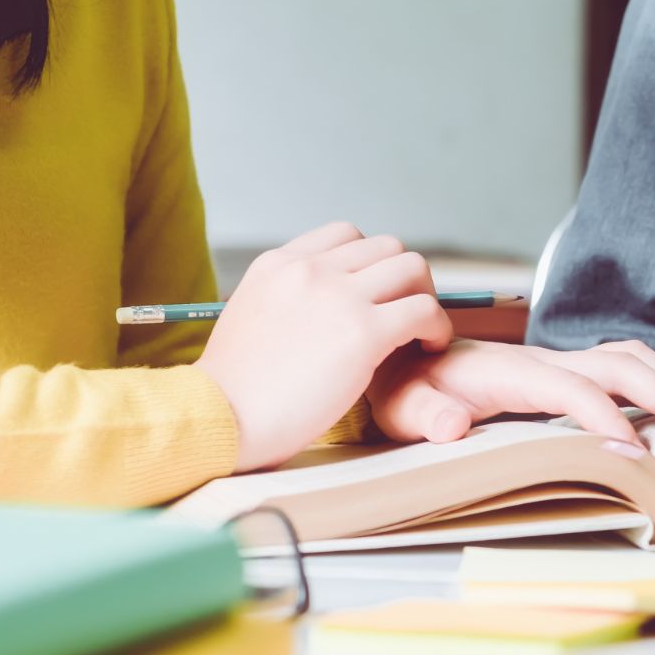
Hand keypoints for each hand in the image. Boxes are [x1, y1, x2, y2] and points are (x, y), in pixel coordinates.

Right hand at [195, 223, 451, 471]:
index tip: (376, 295)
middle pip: (387, 247)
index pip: (346, 235)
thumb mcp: (251, 317)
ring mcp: (339, 297)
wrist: (218, 419)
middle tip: (406, 315)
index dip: (372, 263)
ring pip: (412, 268)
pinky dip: (436, 327)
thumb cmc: (234, 389)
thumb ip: (286, 300)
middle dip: (405, 279)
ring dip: (425, 298)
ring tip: (421, 333)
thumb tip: (315, 309)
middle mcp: (310, 269)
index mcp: (279, 263)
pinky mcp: (364, 332)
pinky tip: (429, 348)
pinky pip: (424, 311)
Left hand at [365, 339, 654, 454]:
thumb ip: (425, 415)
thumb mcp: (400, 406)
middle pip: (615, 364)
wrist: (396, 359)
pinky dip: (653, 380)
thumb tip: (454, 424)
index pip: (570, 388)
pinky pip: (614, 369)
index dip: (603, 417)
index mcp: (508, 370)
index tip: (634, 452)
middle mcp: (539, 361)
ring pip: (623, 359)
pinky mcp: (557, 374)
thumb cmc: (401, 388)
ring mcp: (552, 365)